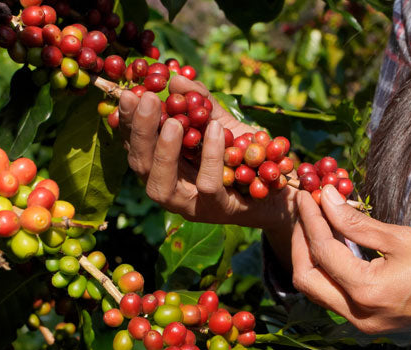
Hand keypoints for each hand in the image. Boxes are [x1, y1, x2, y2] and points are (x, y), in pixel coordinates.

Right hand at [117, 76, 296, 233]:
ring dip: (164, 151)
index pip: (135, 144)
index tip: (129, 93)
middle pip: (141, 165)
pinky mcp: (219, 210)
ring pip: (163, 185)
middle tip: (146, 99)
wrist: (282, 190)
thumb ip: (201, 103)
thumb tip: (175, 78)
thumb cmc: (246, 156)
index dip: (128, 121)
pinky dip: (210, 156)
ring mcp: (192, 205)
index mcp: (163, 167)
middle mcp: (170, 189)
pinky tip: (215, 130)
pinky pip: (208, 186)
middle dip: (140, 132)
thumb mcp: (223, 124)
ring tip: (173, 121)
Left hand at [291, 185, 410, 349]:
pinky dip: (329, 269)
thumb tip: (325, 197)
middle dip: (300, 240)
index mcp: (367, 293)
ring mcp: (363, 325)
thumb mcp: (401, 237)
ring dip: (312, 255)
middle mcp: (358, 316)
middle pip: (307, 278)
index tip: (305, 192)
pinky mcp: (369, 323)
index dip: (310, 218)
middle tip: (305, 208)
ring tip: (316, 219)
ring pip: (318, 289)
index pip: (322, 251)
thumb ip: (356, 222)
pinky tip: (335, 241)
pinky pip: (335, 295)